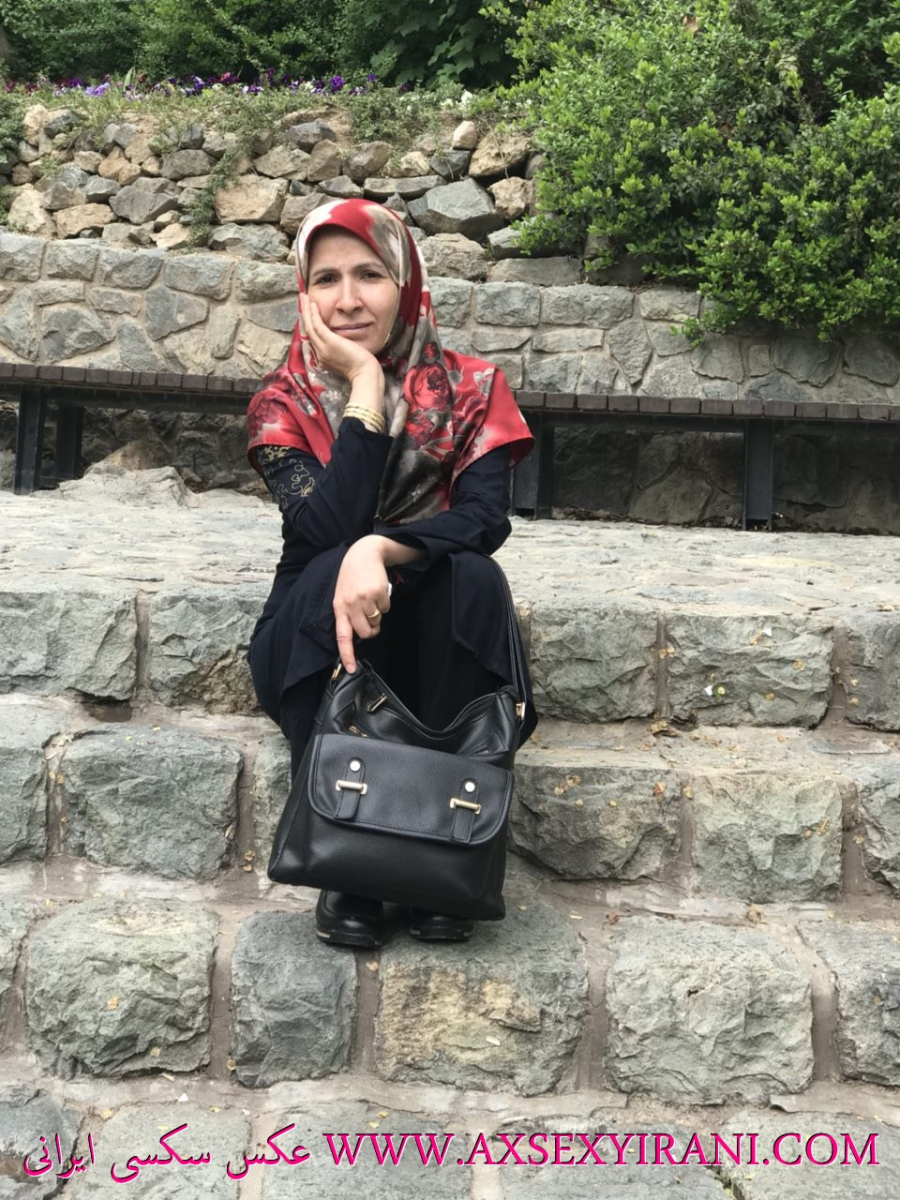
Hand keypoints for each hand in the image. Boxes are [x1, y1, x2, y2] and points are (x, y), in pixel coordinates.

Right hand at [301, 294, 381, 382]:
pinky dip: (314, 314)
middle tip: (302, 300)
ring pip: (309, 326)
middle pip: (308, 330)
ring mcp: (323, 348)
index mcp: (323, 358)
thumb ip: (340, 349)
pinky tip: (313, 304)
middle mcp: (320, 354)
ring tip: (304, 297)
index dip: (309, 323)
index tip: (309, 312)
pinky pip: (317, 325)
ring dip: (306, 310)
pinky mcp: (329, 342)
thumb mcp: (346, 357)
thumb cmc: (361, 367)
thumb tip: (342, 341)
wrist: (365, 374)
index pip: (313, 338)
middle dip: (304, 314)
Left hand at [333, 537, 391, 672]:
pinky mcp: (379, 593)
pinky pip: (386, 609)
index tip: (351, 670)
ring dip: (378, 615)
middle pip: (366, 633)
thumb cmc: (352, 578)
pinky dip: (385, 603)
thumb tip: (357, 636)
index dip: (347, 654)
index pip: (342, 636)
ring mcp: (365, 599)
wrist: (364, 554)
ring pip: (377, 621)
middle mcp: (351, 605)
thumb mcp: (342, 595)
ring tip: (371, 599)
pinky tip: (378, 591)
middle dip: (371, 630)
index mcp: (339, 608)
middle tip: (371, 619)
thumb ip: (347, 614)